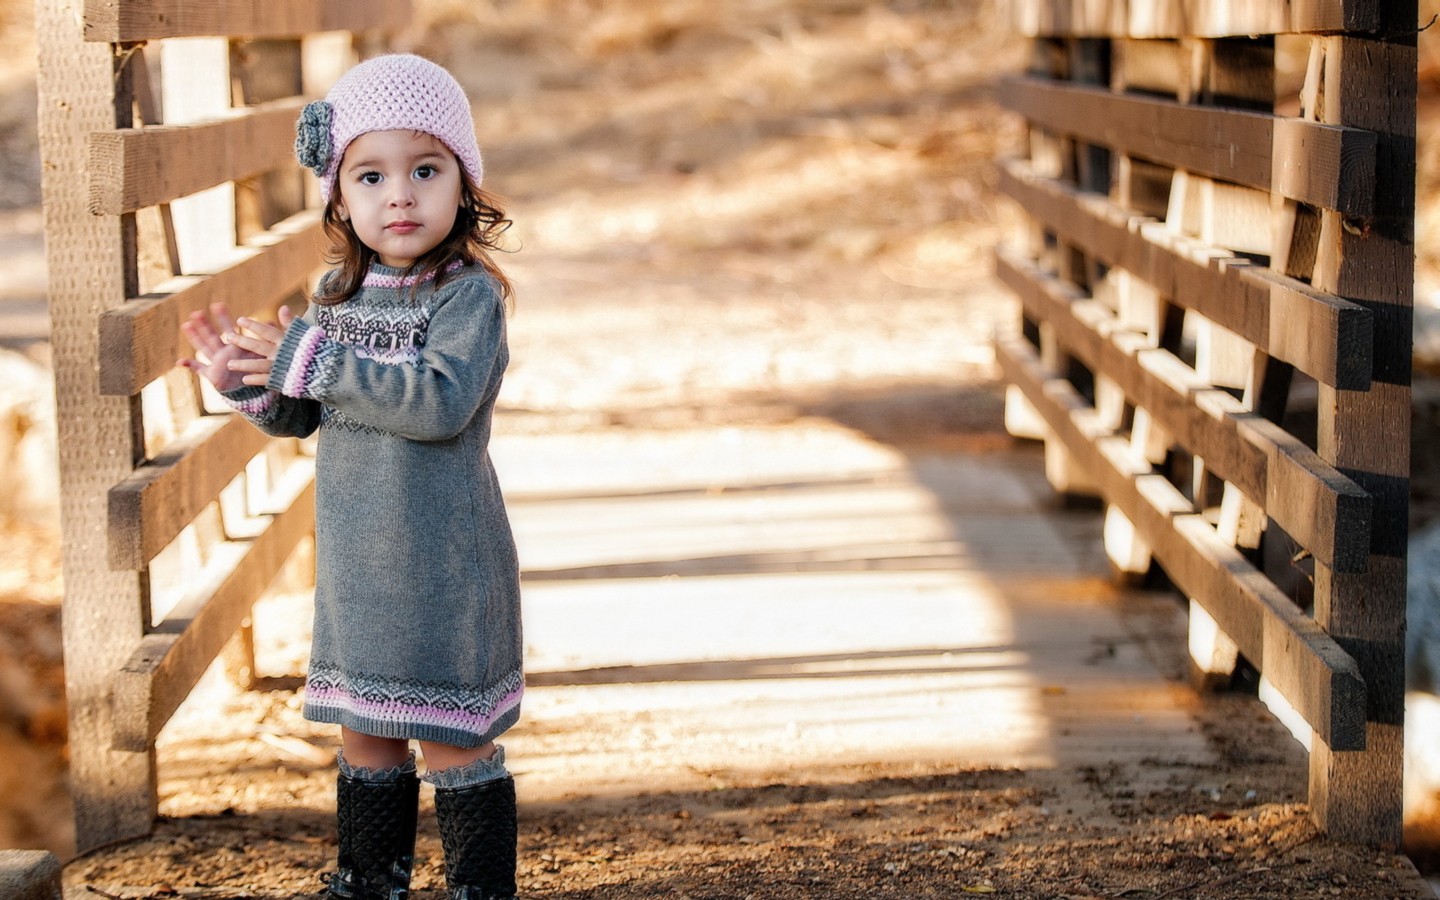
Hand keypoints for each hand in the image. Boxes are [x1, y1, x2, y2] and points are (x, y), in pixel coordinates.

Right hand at [177, 302, 294, 390]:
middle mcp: (224, 353)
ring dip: (195, 337)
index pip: (228, 330)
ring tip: (186, 324)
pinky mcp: (212, 375)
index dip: (223, 318)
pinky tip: (179, 360)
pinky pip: (199, 369)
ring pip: (203, 347)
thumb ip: (265, 338)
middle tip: (197, 311)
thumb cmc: (258, 373)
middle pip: (213, 336)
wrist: (253, 393)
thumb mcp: (262, 354)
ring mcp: (216, 363)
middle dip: (205, 324)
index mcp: (236, 348)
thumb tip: (272, 320)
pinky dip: (190, 365)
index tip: (218, 304)